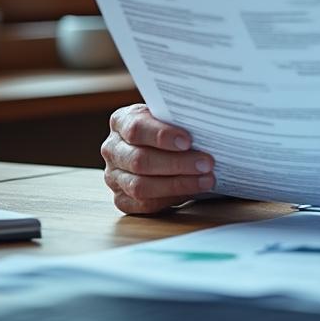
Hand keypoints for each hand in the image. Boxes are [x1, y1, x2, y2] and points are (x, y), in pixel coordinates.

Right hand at [101, 103, 215, 214]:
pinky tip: (192, 190)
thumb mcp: (171, 116)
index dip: (161, 135)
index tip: (187, 141)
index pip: (136, 128)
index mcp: (121, 122)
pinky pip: (144, 204)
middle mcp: (112, 149)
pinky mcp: (122, 199)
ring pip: (141, 186)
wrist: (164, 147)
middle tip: (206, 163)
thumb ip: (179, 119)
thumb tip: (204, 126)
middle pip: (139, 160)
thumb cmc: (170, 128)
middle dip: (177, 163)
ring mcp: (114, 176)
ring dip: (178, 184)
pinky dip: (171, 198)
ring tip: (206, 179)